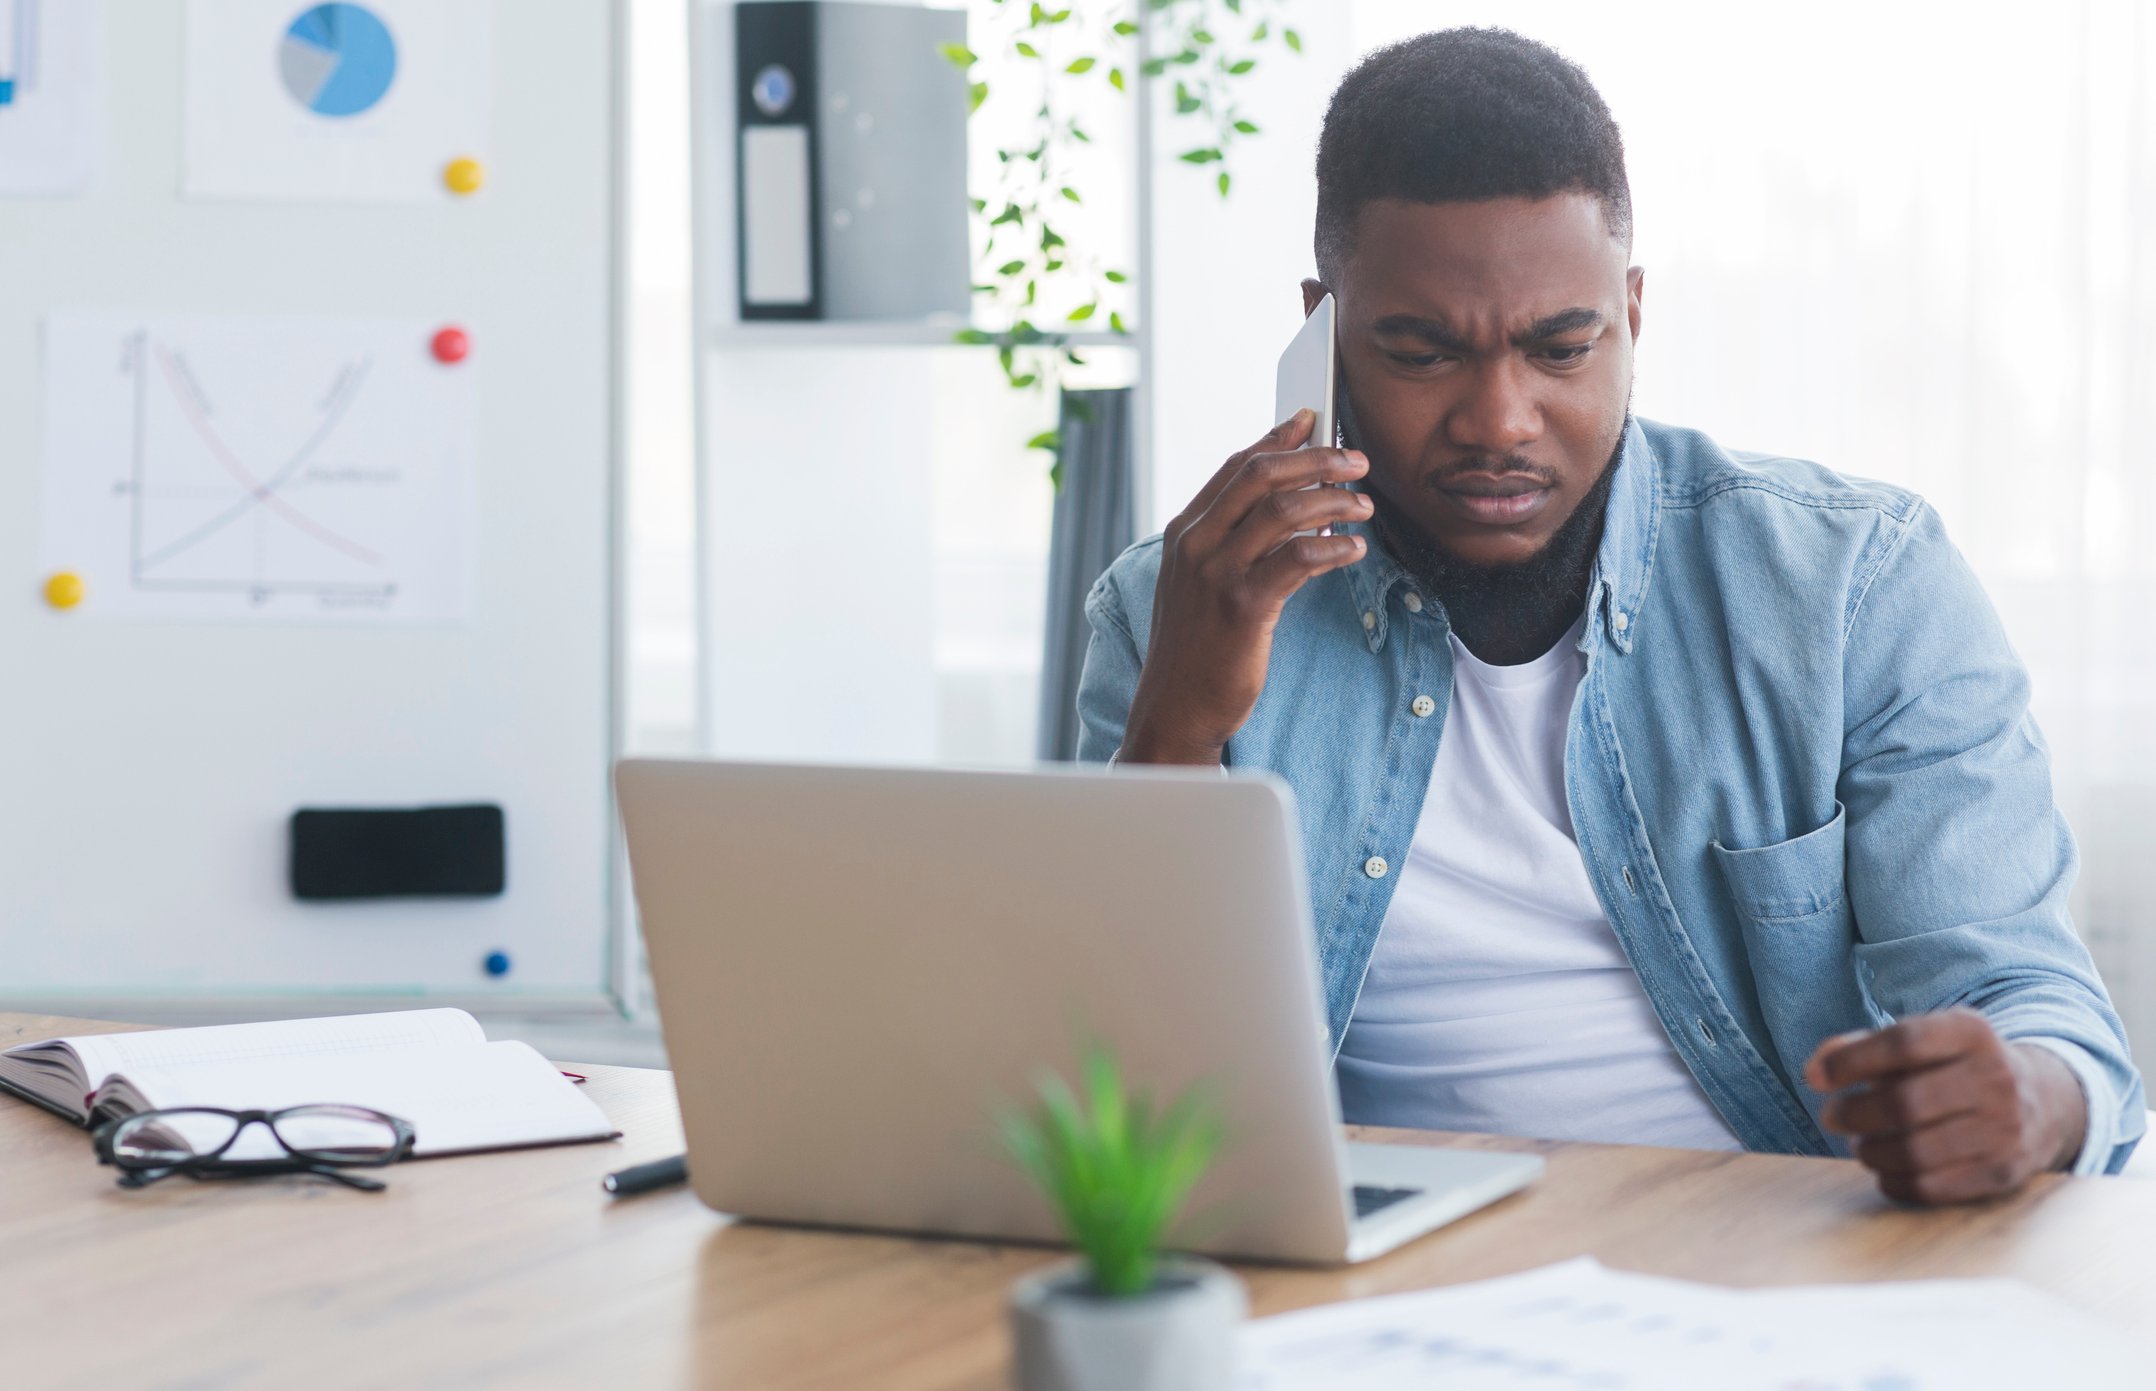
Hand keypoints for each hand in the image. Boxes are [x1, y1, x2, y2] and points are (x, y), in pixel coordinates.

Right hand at [1121, 410, 1373, 764]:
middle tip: (1356, 461)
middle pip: (1262, 477)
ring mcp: (1217, 574)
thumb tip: (1286, 504)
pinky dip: (1334, 547)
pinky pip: (1300, 558)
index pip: (1236, 467)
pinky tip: (1354, 550)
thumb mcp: (1199, 583)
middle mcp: (1196, 544)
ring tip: (1364, 507)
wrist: (1175, 706)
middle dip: (1316, 460)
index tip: (1311, 419)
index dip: (1277, 439)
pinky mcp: (1243, 607)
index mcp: (1185, 532)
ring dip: (1334, 501)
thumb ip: (1231, 541)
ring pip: (1284, 511)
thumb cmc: (1196, 647)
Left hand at [1804, 1007, 2086, 1204]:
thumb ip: (1861, 1048)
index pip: (1904, 1044)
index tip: (1815, 1078)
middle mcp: (1997, 1078)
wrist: (2042, 1102)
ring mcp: (2007, 1128)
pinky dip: (1894, 1182)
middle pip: (1904, 1103)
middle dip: (1853, 1114)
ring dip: (1870, 1151)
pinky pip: (1932, 1187)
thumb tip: (1815, 1071)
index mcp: (1972, 1032)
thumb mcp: (1919, 1042)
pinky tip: (1885, 1171)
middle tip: (1832, 1117)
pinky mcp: (2005, 1173)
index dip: (1851, 1062)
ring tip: (1860, 1144)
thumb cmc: (1953, 1067)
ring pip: (1915, 1151)